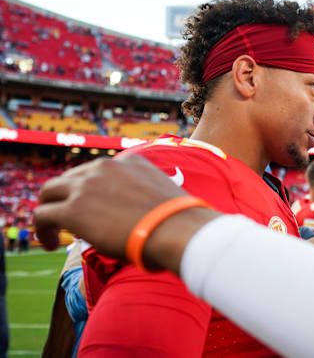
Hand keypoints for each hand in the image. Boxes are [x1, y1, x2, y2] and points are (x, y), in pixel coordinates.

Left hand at [33, 155, 189, 258]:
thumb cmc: (179, 223)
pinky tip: (49, 244)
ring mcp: (86, 186)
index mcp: (129, 161)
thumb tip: (148, 218)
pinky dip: (42, 229)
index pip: (97, 172)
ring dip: (48, 211)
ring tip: (51, 233)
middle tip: (64, 218)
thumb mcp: (164, 198)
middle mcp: (104, 167)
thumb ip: (148, 198)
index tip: (92, 207)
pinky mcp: (73, 209)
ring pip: (49, 192)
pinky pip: (43, 215)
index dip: (90, 190)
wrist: (175, 229)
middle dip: (64, 197)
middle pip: (69, 178)